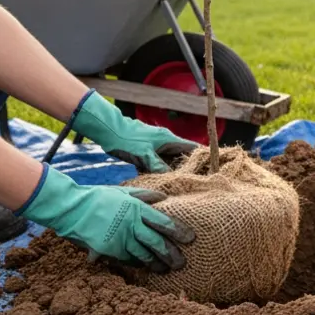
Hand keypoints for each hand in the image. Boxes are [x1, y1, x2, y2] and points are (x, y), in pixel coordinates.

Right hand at [18, 165, 193, 271]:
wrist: (71, 207)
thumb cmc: (97, 197)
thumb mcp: (123, 192)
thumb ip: (144, 196)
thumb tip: (163, 198)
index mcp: (137, 209)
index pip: (164, 222)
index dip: (179, 232)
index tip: (191, 239)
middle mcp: (131, 225)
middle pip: (157, 243)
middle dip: (171, 254)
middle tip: (182, 263)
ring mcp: (119, 238)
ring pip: (143, 255)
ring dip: (156, 264)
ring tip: (166, 270)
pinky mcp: (107, 249)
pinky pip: (126, 259)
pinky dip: (137, 264)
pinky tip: (145, 267)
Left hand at [71, 90, 198, 172]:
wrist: (108, 129)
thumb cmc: (127, 139)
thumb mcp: (144, 155)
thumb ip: (158, 166)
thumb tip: (171, 178)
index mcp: (169, 140)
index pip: (192, 148)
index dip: (200, 158)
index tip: (206, 171)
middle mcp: (165, 142)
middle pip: (181, 157)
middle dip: (184, 169)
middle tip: (189, 183)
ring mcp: (155, 146)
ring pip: (167, 161)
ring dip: (168, 171)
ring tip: (172, 185)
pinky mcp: (145, 151)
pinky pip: (155, 162)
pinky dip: (155, 170)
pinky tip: (153, 180)